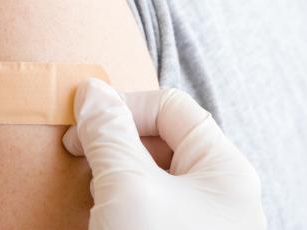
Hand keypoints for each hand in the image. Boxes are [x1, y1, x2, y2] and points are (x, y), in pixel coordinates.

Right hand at [63, 78, 266, 229]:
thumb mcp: (130, 189)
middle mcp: (219, 192)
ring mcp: (201, 220)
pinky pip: (150, 206)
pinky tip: (106, 219)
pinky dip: (123, 204)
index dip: (123, 108)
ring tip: (97, 200)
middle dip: (117, 146)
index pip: (170, 107)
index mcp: (225, 169)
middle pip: (162, 141)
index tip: (81, 129)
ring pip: (152, 177)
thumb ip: (111, 134)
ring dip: (117, 177)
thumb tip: (91, 90)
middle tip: (84, 163)